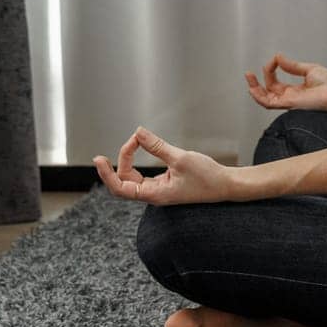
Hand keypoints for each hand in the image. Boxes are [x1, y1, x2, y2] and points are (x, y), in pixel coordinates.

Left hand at [92, 126, 235, 205]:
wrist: (227, 185)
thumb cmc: (208, 177)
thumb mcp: (180, 158)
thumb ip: (157, 146)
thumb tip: (138, 132)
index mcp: (155, 194)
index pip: (120, 188)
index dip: (106, 174)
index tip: (99, 159)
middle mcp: (154, 194)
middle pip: (123, 181)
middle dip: (122, 159)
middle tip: (132, 140)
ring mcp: (159, 190)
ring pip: (132, 177)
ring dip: (130, 159)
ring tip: (135, 141)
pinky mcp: (165, 184)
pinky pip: (143, 174)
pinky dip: (139, 161)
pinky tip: (141, 148)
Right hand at [245, 53, 326, 110]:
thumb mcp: (309, 70)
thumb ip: (292, 65)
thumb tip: (278, 57)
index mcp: (295, 91)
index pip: (276, 83)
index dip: (271, 70)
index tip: (275, 59)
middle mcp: (290, 97)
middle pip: (268, 92)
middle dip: (257, 82)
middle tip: (249, 73)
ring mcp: (289, 102)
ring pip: (265, 99)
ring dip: (254, 89)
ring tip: (248, 76)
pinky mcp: (289, 103)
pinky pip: (269, 103)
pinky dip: (259, 95)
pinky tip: (254, 86)